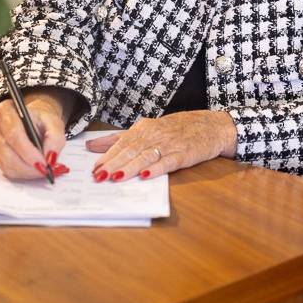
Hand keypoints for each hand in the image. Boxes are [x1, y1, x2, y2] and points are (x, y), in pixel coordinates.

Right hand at [0, 87, 69, 179]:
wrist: (34, 122)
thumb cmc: (41, 121)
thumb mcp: (54, 123)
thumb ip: (55, 139)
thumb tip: (50, 158)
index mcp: (7, 110)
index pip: (13, 133)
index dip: (28, 151)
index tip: (43, 162)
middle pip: (6, 151)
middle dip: (26, 165)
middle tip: (43, 170)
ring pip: (5, 163)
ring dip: (24, 171)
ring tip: (40, 170)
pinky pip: (5, 169)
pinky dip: (20, 173)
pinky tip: (32, 170)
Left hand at [85, 110, 236, 181]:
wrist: (210, 126)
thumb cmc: (175, 129)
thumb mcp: (147, 129)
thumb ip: (120, 138)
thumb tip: (92, 146)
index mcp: (144, 127)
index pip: (122, 142)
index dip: (107, 155)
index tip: (94, 168)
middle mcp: (155, 134)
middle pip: (131, 149)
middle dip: (114, 163)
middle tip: (99, 176)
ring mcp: (170, 144)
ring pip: (146, 155)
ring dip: (130, 167)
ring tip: (116, 177)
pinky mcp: (184, 154)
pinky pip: (168, 162)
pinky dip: (156, 169)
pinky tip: (145, 176)